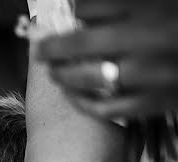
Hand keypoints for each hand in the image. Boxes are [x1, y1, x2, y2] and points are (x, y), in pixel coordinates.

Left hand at [36, 0, 177, 118]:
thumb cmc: (177, 27)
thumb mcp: (157, 7)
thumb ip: (119, 7)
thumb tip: (80, 10)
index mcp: (153, 8)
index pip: (92, 5)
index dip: (73, 11)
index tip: (64, 17)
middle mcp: (151, 39)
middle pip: (84, 42)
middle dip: (55, 48)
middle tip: (42, 51)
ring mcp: (155, 73)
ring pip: (93, 77)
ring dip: (66, 76)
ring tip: (56, 75)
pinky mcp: (160, 101)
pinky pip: (112, 107)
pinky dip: (88, 103)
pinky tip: (77, 97)